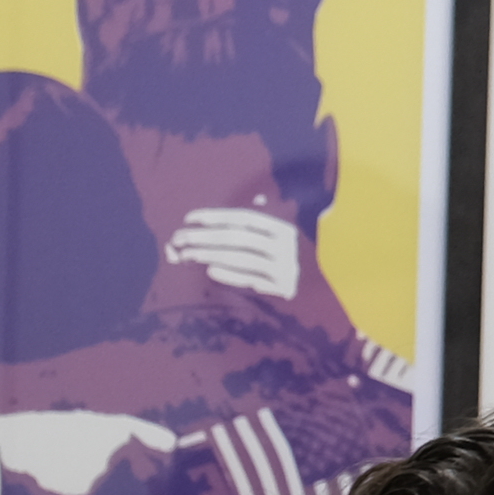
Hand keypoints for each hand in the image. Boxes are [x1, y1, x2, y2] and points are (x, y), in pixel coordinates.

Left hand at [165, 204, 301, 299]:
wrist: (315, 293)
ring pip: (240, 257)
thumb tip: (250, 201)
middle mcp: (284, 243)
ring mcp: (284, 265)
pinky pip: (250, 278)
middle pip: (236, 237)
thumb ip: (258, 224)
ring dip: (210, 255)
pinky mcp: (282, 286)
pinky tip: (209, 270)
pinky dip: (230, 274)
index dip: (215, 216)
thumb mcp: (278, 238)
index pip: (242, 218)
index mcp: (281, 226)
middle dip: (204, 236)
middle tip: (178, 238)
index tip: (189, 218)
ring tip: (186, 255)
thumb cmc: (289, 261)